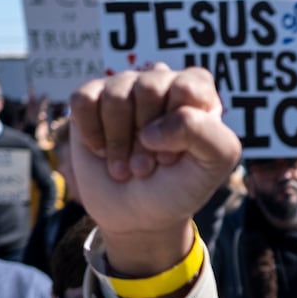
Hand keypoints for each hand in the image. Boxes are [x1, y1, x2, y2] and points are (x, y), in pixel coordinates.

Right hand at [69, 65, 241, 276]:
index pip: (188, 87)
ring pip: (115, 96)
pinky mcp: (91, 99)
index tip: (172, 157)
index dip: (178, 126)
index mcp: (197, 93)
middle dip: (145, 138)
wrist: (136, 216)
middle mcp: (161, 82)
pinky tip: (102, 150)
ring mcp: (124, 87)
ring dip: (118, 142)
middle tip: (145, 166)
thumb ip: (205, 134)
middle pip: (149, 88)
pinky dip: (91, 134)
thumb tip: (152, 128)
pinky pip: (83, 100)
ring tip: (125, 167)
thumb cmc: (179, 188)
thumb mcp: (213, 166)